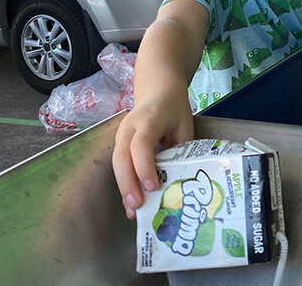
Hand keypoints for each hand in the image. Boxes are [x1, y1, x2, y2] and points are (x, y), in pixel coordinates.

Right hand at [112, 94, 193, 219]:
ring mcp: (121, 135)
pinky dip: (124, 184)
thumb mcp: (185, 124)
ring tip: (133, 211)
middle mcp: (129, 127)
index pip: (141, 144)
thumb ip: (181, 149)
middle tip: (137, 206)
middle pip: (122, 157)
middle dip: (128, 183)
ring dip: (124, 188)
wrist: (158, 90)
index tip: (152, 186)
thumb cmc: (174, 108)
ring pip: (117, 163)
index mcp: (149, 119)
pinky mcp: (119, 144)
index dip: (144, 166)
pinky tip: (131, 203)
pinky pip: (119, 165)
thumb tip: (180, 180)